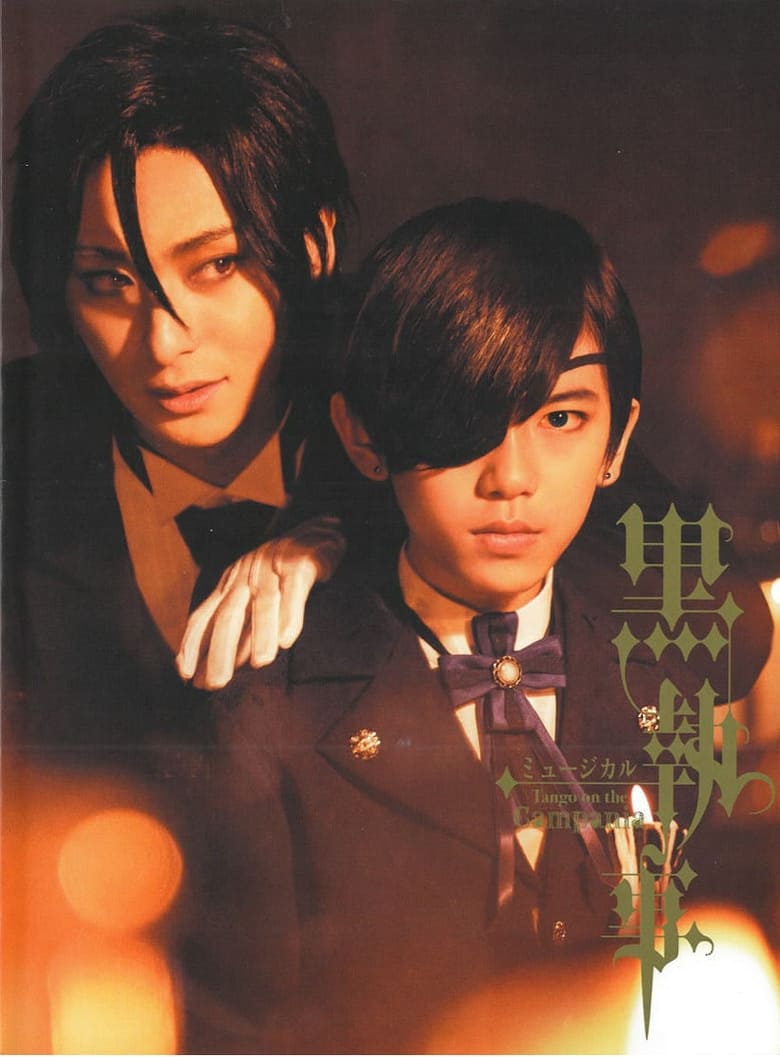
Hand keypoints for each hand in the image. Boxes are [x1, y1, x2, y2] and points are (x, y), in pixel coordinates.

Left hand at [176, 516, 345, 689]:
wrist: (314, 532)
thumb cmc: (281, 572)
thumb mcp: (254, 596)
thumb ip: (244, 628)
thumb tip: (232, 667)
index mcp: (229, 585)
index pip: (204, 616)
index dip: (192, 644)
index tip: (185, 675)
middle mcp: (245, 576)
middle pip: (229, 615)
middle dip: (220, 650)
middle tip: (216, 683)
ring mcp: (272, 568)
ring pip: (264, 603)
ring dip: (260, 634)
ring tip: (260, 663)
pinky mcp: (300, 564)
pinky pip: (294, 591)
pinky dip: (290, 615)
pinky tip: (288, 639)